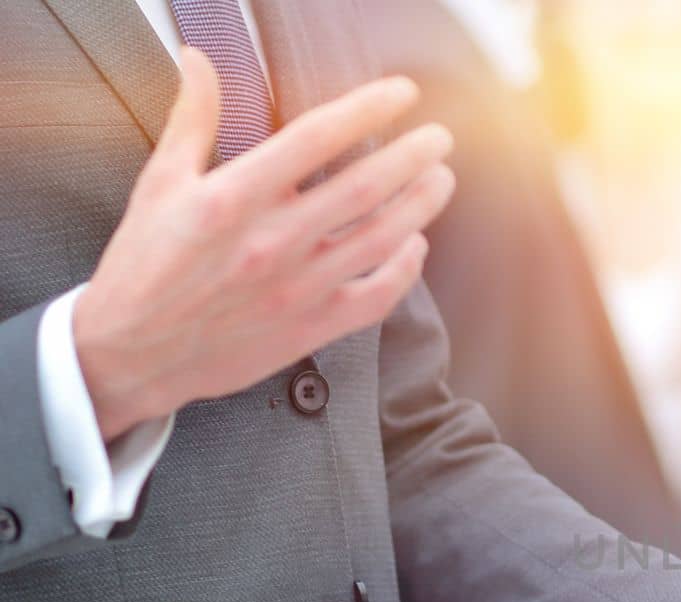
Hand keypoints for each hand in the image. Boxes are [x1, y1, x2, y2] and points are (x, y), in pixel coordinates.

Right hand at [75, 49, 454, 441]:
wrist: (133, 353)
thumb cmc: (145, 266)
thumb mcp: (159, 184)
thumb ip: (192, 120)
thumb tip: (200, 62)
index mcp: (233, 198)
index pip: (315, 139)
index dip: (367, 110)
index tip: (401, 94)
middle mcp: (272, 241)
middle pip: (364, 187)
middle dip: (412, 156)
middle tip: (439, 138)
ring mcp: (297, 287)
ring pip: (382, 239)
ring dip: (420, 205)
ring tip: (440, 179)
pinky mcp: (311, 328)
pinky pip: (377, 296)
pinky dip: (406, 269)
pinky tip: (415, 245)